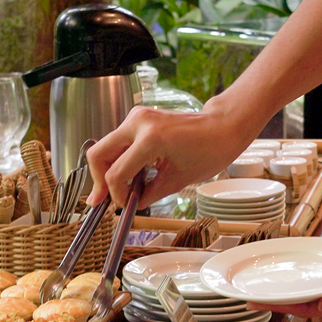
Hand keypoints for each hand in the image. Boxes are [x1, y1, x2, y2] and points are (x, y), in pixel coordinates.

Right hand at [86, 104, 255, 207]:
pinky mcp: (138, 117)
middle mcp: (138, 123)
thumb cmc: (210, 150)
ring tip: (120, 187)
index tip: (122, 205)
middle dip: (98, 179)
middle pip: (98, 154)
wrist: (224, 126)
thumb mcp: (177, 180)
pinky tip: (130, 173)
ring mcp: (137, 117)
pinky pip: (118, 141)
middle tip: (101, 199)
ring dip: (108, 169)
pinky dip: (118, 159)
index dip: (115, 194)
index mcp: (151, 139)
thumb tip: (130, 204)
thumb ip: (148, 194)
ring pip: (105, 147)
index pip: (116, 173)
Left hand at [247, 236, 321, 316]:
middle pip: (309, 299)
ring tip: (270, 280)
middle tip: (249, 293)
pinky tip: (305, 262)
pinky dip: (318, 266)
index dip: (281, 307)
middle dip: (280, 298)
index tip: (255, 304)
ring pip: (321, 285)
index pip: (309, 309)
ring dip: (296, 283)